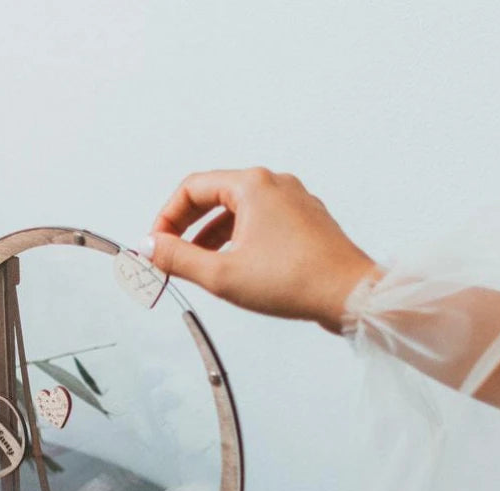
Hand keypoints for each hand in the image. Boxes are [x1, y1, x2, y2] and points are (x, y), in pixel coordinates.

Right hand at [142, 168, 380, 332]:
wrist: (350, 296)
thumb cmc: (294, 282)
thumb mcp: (221, 274)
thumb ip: (178, 259)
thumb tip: (149, 248)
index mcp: (252, 185)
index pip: (192, 189)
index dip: (166, 218)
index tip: (156, 246)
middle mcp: (275, 185)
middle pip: (214, 196)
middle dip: (187, 227)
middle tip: (170, 255)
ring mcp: (294, 202)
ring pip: (238, 211)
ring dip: (211, 236)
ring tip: (198, 266)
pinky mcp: (305, 222)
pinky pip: (260, 222)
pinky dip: (238, 240)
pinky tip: (234, 266)